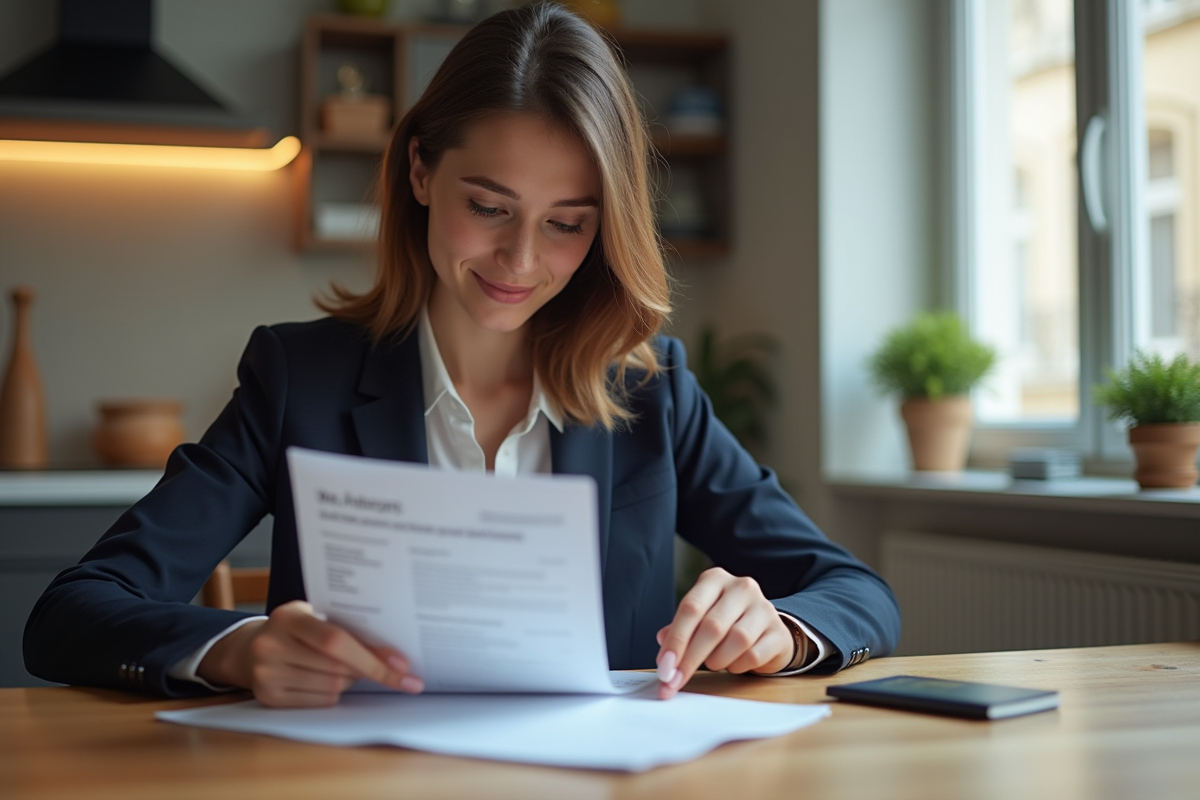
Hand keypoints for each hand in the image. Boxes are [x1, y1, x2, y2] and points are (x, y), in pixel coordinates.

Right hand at [197, 600, 422, 706]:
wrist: (248, 648)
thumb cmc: (294, 629)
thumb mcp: (313, 615)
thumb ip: (344, 626)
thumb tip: (393, 652)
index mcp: (287, 617)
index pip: (336, 640)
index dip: (372, 656)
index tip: (403, 666)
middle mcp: (271, 645)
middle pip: (337, 668)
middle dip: (369, 670)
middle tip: (391, 669)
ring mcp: (266, 674)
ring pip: (332, 687)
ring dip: (350, 680)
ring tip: (346, 667)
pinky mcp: (268, 698)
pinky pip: (320, 701)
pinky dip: (333, 693)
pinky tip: (327, 678)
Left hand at [655, 567, 792, 699]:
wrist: (767, 631)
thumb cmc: (727, 624)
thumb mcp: (700, 619)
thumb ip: (681, 629)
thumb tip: (662, 641)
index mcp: (715, 579)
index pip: (690, 608)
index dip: (675, 640)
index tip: (664, 666)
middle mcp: (741, 587)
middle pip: (711, 626)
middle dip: (690, 658)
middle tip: (675, 680)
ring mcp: (764, 607)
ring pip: (736, 640)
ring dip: (717, 660)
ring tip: (713, 662)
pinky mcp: (778, 631)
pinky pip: (754, 654)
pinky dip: (738, 665)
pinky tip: (734, 663)